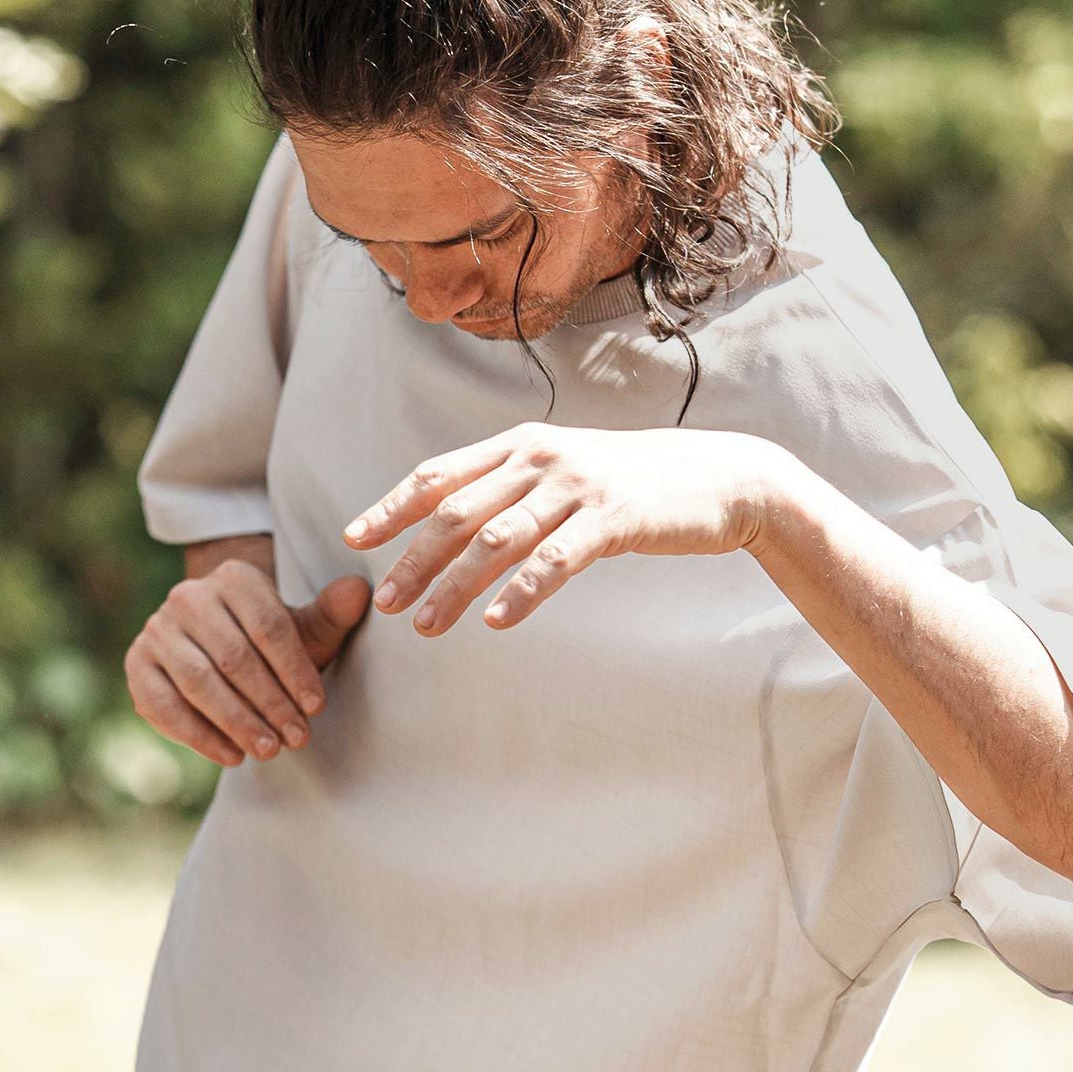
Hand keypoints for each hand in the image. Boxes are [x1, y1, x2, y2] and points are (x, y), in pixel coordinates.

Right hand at [125, 559, 370, 766]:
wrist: (218, 645)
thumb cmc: (272, 644)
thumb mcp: (305, 629)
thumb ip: (331, 613)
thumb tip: (362, 592)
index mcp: (234, 578)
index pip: (268, 626)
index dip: (295, 671)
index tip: (317, 708)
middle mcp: (188, 596)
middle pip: (234, 657)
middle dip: (270, 703)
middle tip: (297, 739)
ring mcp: (157, 630)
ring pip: (199, 682)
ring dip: (237, 722)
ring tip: (268, 751)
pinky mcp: (137, 664)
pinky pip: (164, 705)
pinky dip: (198, 735)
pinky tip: (231, 756)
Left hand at [342, 423, 789, 634]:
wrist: (717, 478)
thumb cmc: (633, 484)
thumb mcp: (564, 474)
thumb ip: (512, 489)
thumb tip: (453, 525)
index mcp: (520, 444)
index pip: (439, 475)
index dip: (393, 507)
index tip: (355, 539)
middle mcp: (540, 458)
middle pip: (458, 512)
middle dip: (415, 560)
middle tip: (386, 604)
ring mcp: (576, 486)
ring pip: (497, 540)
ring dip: (455, 586)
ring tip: (426, 626)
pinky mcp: (612, 518)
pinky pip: (555, 560)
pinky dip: (521, 593)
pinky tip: (495, 621)